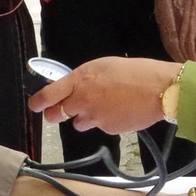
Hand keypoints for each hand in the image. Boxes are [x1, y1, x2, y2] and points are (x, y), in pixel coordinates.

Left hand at [28, 57, 180, 134]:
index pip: (48, 95)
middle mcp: (83, 101)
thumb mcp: (104, 66)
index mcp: (80, 80)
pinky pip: (100, 127)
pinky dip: (105, 121)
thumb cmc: (136, 72)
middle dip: (57, 114)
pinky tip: (120, 111)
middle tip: (62, 111)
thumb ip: (84, 79)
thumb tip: (73, 88)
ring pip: (79, 123)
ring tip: (104, 106)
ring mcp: (95, 118)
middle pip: (57, 115)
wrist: (160, 90)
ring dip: (85, 117)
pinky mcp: (108, 130)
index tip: (35, 105)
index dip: (38, 102)